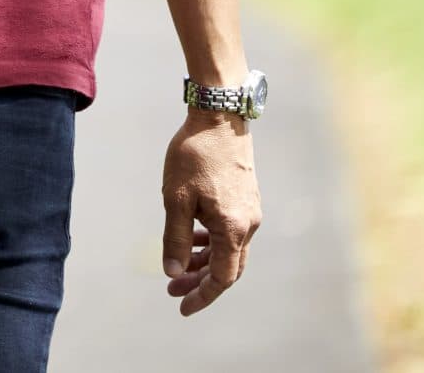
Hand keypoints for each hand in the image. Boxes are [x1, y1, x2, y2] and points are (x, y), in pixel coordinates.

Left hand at [160, 108, 261, 313]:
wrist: (219, 116)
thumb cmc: (194, 155)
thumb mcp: (175, 199)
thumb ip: (176, 239)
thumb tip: (174, 273)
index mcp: (233, 229)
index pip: (222, 277)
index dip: (202, 296)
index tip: (181, 306)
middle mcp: (248, 224)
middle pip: (228, 268)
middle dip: (201, 282)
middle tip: (172, 289)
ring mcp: (250, 211)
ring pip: (230, 249)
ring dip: (205, 261)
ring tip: (179, 266)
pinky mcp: (246, 199)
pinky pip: (231, 232)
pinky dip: (212, 241)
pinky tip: (193, 236)